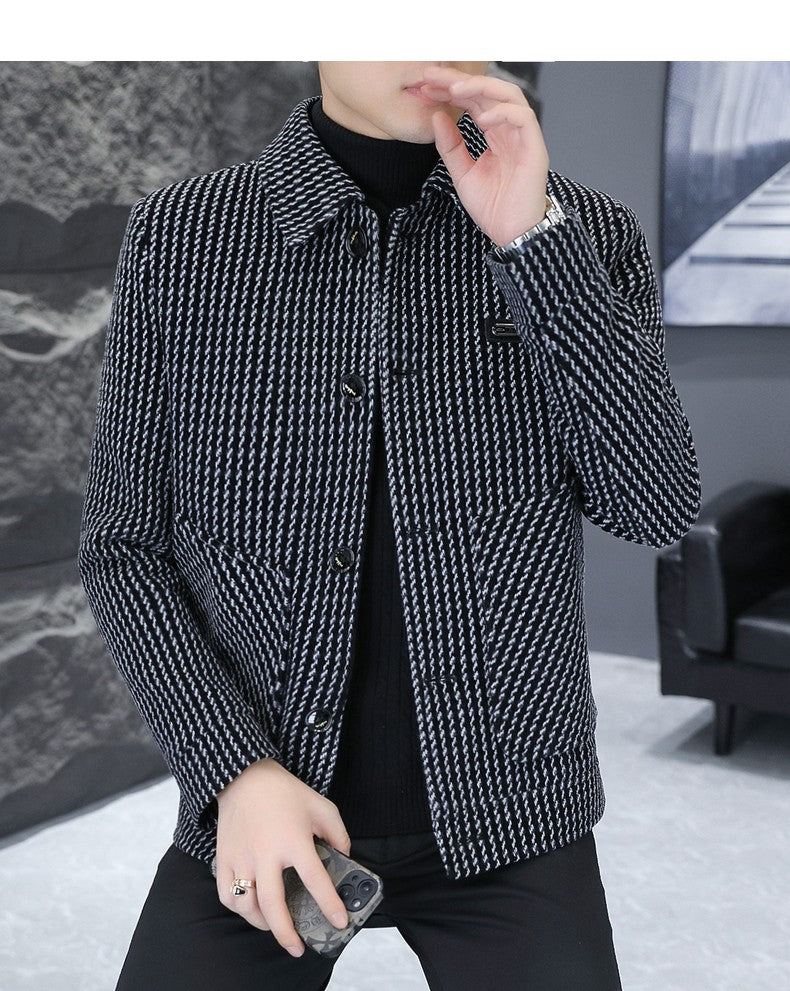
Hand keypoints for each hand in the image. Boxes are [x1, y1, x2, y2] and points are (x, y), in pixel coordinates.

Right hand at [215, 757, 351, 956]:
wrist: (244, 777)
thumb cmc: (285, 792)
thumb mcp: (321, 806)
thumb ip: (338, 833)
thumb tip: (345, 858)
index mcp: (293, 839)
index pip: (314, 879)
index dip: (328, 903)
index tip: (339, 920)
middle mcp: (266, 853)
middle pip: (273, 905)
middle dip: (287, 933)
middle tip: (298, 948)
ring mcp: (242, 857)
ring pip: (247, 905)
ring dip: (262, 923)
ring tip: (276, 927)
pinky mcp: (225, 858)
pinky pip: (226, 895)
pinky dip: (238, 908)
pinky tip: (250, 909)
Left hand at [419, 64, 549, 247]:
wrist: (511, 233)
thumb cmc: (493, 207)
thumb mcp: (462, 174)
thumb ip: (451, 146)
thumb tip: (437, 116)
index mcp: (495, 134)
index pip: (473, 100)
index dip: (451, 90)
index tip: (426, 86)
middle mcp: (510, 130)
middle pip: (488, 91)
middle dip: (460, 80)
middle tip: (434, 76)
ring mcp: (524, 137)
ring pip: (508, 95)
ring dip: (481, 87)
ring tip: (455, 89)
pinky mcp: (535, 147)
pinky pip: (523, 118)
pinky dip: (502, 113)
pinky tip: (481, 118)